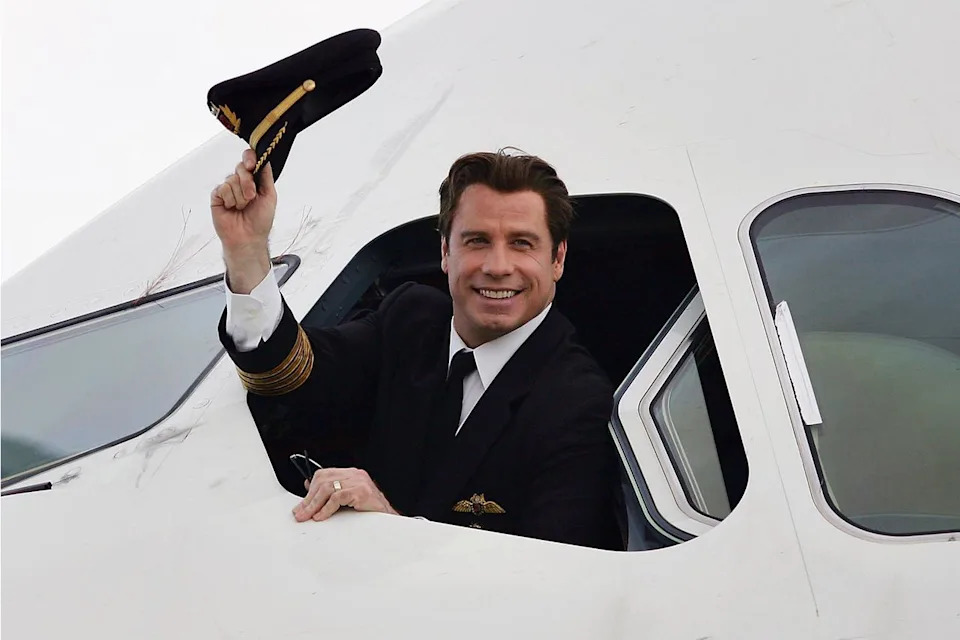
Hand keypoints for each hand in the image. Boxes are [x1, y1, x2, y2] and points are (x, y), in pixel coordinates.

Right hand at [210, 149, 276, 292]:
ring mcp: (228, 188)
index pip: (250, 160)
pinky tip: (232, 208)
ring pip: (231, 179)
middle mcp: (240, 182)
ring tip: (242, 208)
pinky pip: (222, 189)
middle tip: (251, 197)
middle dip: (248, 183)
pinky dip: (230, 199)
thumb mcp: (270, 195)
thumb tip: (265, 159)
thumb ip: (266, 176)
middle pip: (241, 167)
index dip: (250, 158)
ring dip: (240, 196)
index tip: (252, 165)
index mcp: (253, 180)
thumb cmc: (260, 220)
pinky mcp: (217, 196)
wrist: (248, 237)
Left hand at [293, 468, 398, 521]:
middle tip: (301, 513)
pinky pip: (337, 497)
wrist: (388, 520)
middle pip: (323, 481)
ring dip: (314, 505)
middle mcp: (355, 474)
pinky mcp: (361, 491)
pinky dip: (326, 508)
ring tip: (309, 516)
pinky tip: (321, 517)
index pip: (324, 474)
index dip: (310, 489)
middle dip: (309, 499)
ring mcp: (359, 481)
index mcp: (351, 474)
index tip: (301, 505)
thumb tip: (308, 489)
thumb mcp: (346, 501)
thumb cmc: (369, 511)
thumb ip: (330, 494)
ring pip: (328, 488)